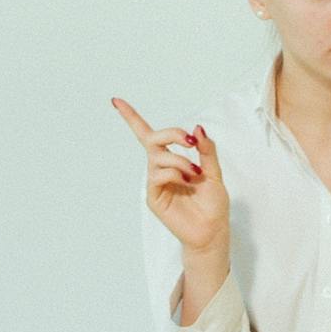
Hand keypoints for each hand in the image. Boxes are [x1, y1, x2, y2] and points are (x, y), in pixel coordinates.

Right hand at [113, 96, 230, 258]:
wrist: (213, 231)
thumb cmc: (213, 204)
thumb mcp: (215, 172)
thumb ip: (207, 151)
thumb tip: (198, 127)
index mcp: (172, 160)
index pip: (148, 135)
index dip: (131, 117)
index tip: (116, 100)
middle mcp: (160, 168)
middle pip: (152, 139)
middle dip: (171, 133)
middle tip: (189, 141)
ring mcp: (156, 183)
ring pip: (158, 157)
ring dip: (179, 160)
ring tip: (195, 174)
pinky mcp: (154, 197)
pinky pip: (158, 175)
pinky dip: (174, 172)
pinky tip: (187, 180)